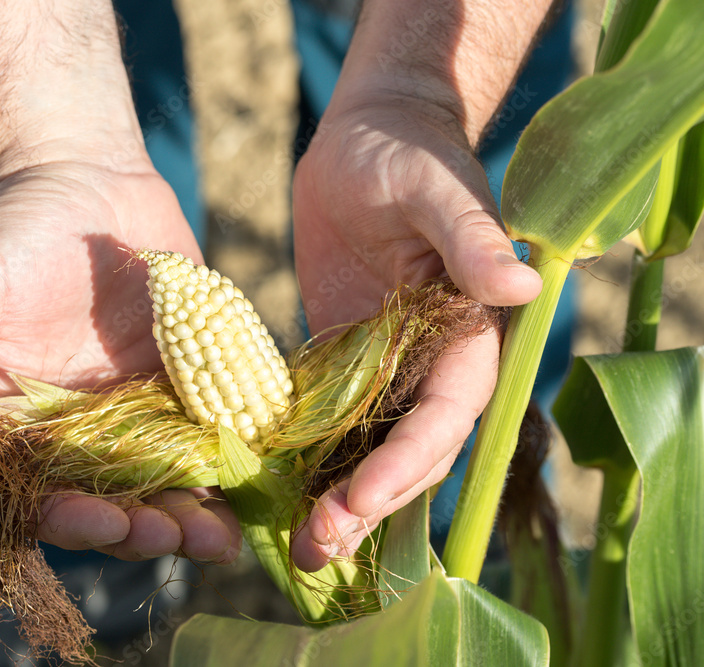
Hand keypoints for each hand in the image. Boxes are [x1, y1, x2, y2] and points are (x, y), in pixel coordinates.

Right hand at [0, 159, 240, 563]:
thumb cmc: (6, 234)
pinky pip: (211, 435)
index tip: (107, 522)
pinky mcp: (185, 384)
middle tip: (178, 537)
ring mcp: (138, 412)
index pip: (44, 499)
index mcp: (20, 429)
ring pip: (168, 484)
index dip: (74, 522)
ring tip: (222, 537)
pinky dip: (232, 463)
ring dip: (194, 516)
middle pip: (114, 505)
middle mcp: (79, 434)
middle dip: (145, 531)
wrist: (80, 177)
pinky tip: (255, 481)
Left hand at [289, 98, 542, 570]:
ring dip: (340, 500)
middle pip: (410, 451)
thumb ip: (470, 238)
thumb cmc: (408, 152)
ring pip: (371, 449)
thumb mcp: (434, 189)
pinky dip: (311, 460)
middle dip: (369, 502)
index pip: (447, 414)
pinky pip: (330, 422)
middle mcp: (432, 362)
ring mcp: (385, 366)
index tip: (359, 497)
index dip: (408, 461)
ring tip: (300, 546)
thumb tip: (522, 287)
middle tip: (317, 547)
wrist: (367, 137)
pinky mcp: (342, 358)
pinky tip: (277, 491)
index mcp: (469, 331)